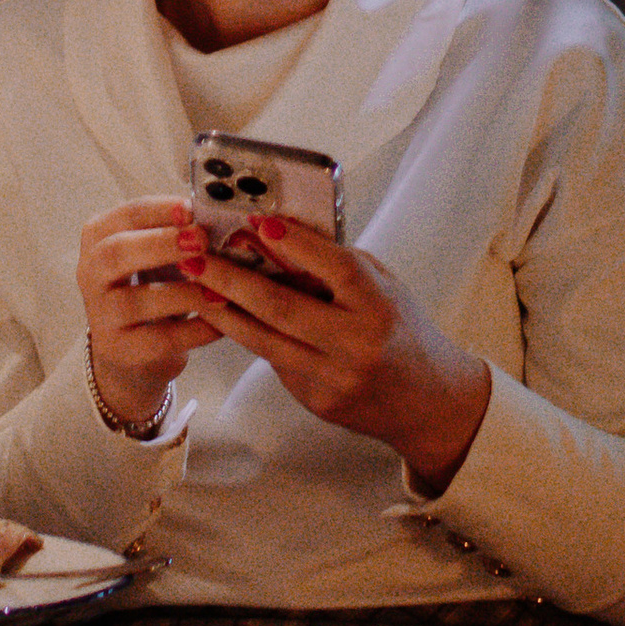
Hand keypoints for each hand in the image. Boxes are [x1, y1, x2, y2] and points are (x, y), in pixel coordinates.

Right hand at [77, 202, 221, 432]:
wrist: (130, 352)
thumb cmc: (150, 289)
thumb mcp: (157, 255)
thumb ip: (178, 233)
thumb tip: (219, 212)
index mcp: (99, 238)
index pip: (125, 215)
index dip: (159, 210)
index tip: (191, 208)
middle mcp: (90, 274)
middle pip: (116, 253)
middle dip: (161, 243)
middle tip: (202, 240)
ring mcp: (101, 315)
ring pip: (137, 300)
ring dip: (184, 292)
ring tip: (221, 290)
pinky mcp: (119, 350)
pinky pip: (159, 339)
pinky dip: (194, 330)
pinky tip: (221, 325)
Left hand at [174, 217, 491, 492]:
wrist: (428, 402)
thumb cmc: (404, 330)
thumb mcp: (385, 288)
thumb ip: (340, 266)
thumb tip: (280, 239)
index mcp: (379, 307)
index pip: (335, 269)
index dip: (296, 245)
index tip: (260, 222)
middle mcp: (357, 345)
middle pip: (283, 308)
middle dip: (232, 279)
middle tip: (196, 257)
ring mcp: (334, 378)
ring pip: (266, 341)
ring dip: (225, 312)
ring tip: (197, 287)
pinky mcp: (317, 401)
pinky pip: (276, 362)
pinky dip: (251, 336)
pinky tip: (229, 317)